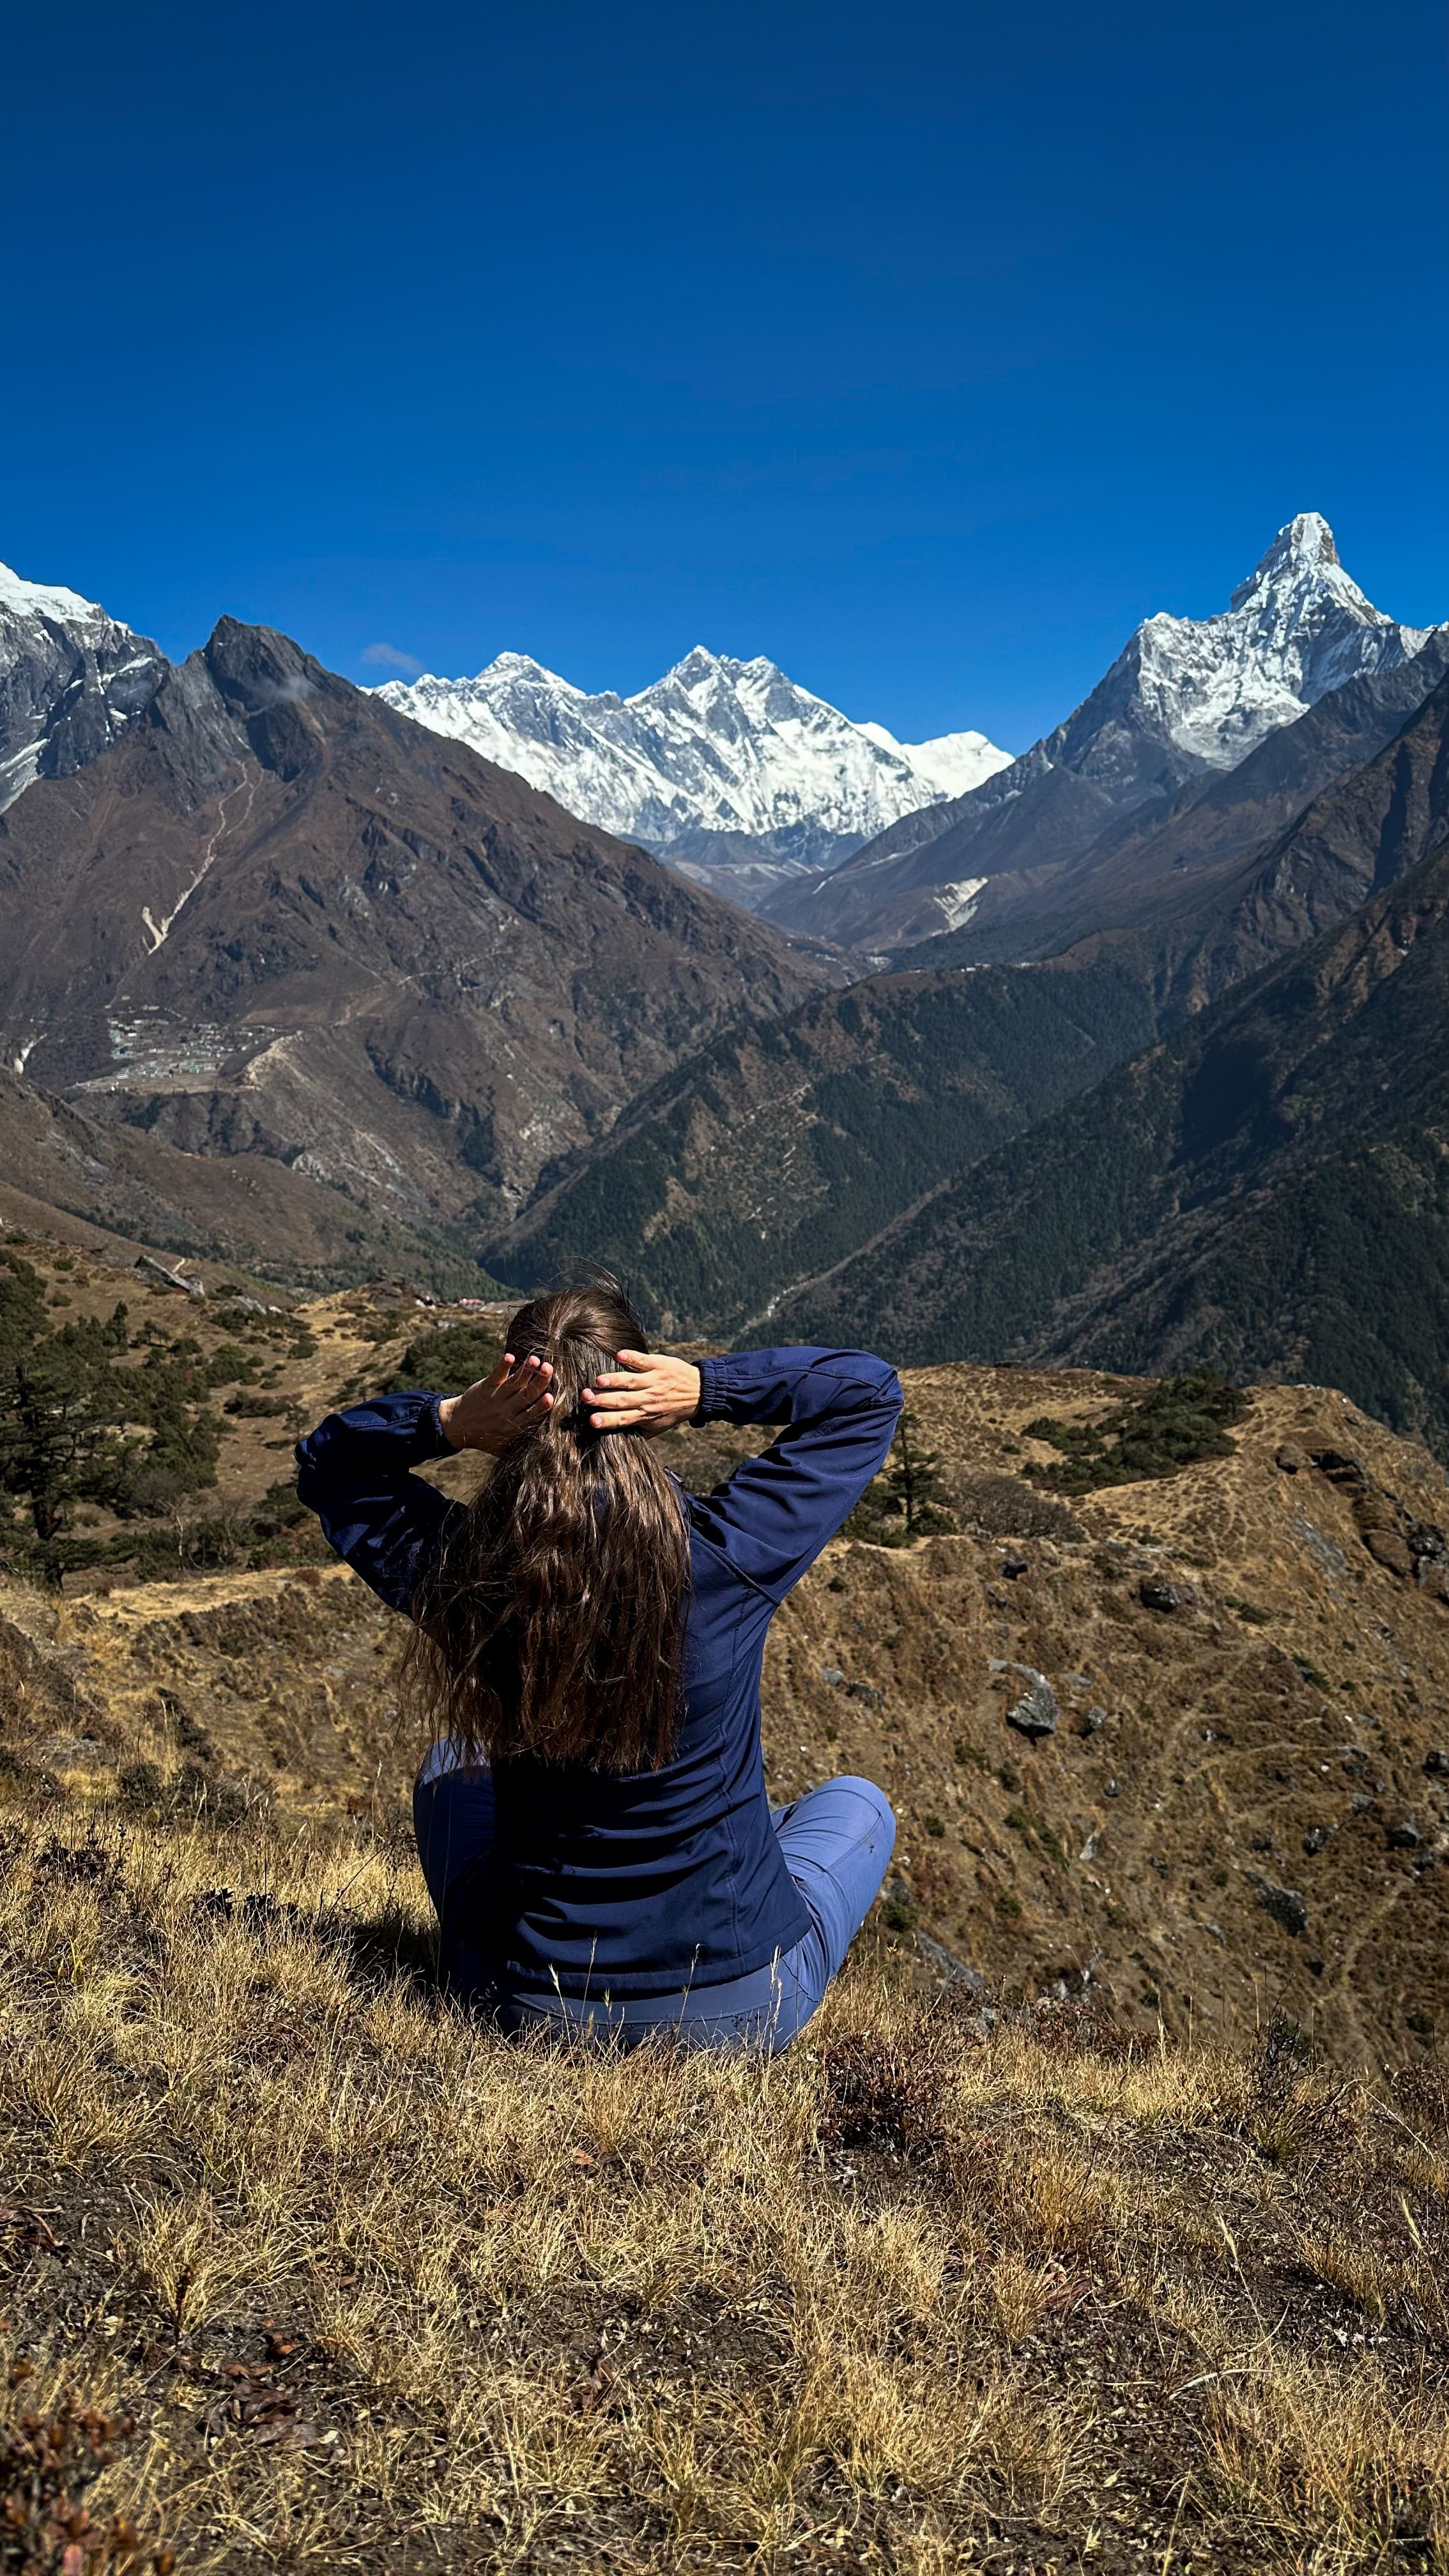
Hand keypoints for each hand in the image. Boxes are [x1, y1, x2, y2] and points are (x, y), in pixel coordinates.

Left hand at [438, 1352, 553, 1453]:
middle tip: (549, 1369)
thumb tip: (546, 1451)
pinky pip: (496, 1375)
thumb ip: (523, 1447)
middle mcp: (505, 1411)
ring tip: (536, 1359)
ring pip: (514, 1383)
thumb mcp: (503, 1448)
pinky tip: (510, 1356)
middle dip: (539, 1381)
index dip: (541, 1406)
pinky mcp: (485, 1387)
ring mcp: (495, 1398)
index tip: (551, 1397)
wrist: (457, 1427)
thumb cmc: (485, 1438)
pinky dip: (503, 1366)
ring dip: (525, 1371)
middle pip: (525, 1395)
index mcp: (512, 1426)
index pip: (530, 1415)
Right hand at [582, 1349, 701, 1435]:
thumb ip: (639, 1431)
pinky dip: (632, 1358)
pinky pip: (644, 1361)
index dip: (607, 1420)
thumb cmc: (674, 1410)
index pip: (623, 1419)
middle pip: (623, 1400)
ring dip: (615, 1380)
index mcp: (645, 1415)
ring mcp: (653, 1381)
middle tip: (586, 1397)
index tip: (592, 1420)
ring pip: (631, 1381)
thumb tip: (616, 1438)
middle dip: (603, 1399)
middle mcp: (648, 1399)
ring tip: (599, 1380)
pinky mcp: (659, 1365)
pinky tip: (619, 1355)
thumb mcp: (659, 1426)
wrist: (700, 1392)